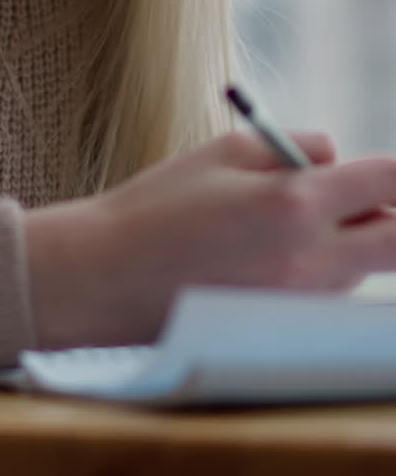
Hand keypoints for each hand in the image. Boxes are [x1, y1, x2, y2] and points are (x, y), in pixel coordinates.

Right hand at [25, 130, 395, 348]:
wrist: (109, 276)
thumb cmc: (161, 204)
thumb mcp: (228, 149)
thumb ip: (298, 146)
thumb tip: (341, 160)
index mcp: (295, 203)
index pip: (388, 182)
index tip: (387, 171)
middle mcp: (310, 258)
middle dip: (393, 215)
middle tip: (367, 199)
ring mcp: (300, 302)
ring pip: (361, 267)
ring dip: (347, 240)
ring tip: (280, 221)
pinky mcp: (284, 329)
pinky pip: (327, 292)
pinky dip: (318, 269)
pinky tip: (264, 256)